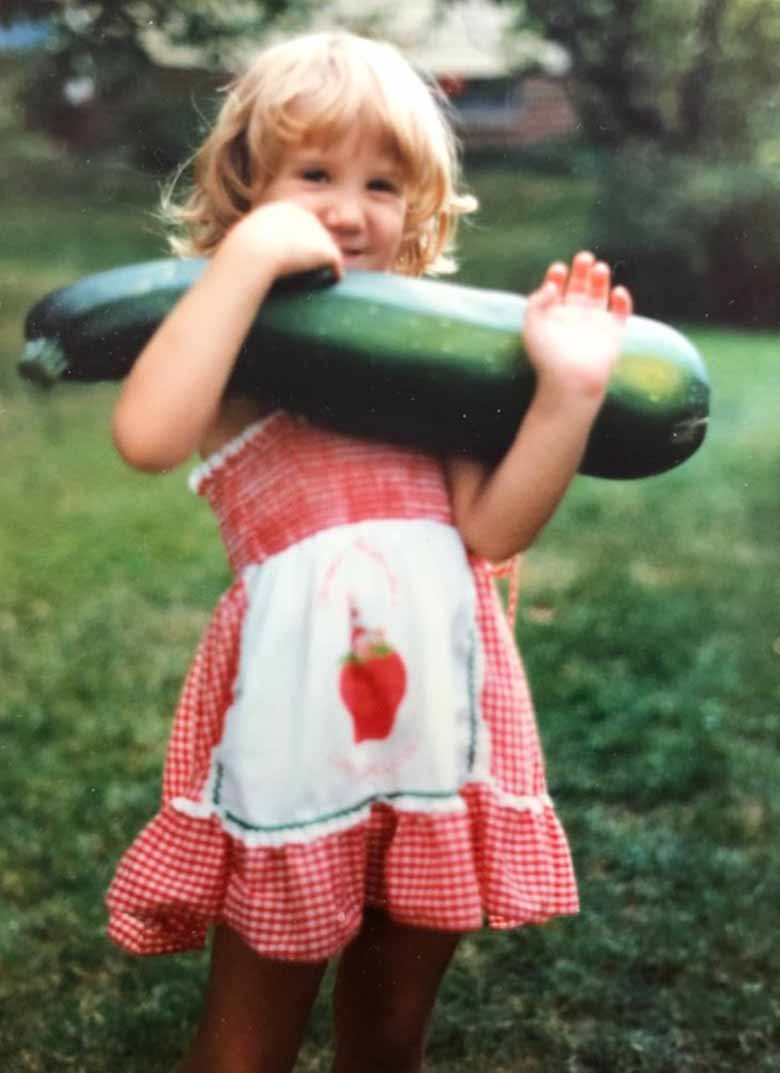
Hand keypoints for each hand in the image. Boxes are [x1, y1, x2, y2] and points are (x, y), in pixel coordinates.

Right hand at [223, 201, 344, 291]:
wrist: (253, 252)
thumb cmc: (240, 252)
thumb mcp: (239, 243)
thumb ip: (245, 245)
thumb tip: (233, 255)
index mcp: (282, 210)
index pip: (299, 221)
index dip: (302, 238)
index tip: (301, 253)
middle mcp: (302, 215)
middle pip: (317, 232)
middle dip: (319, 247)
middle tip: (321, 264)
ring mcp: (316, 231)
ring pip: (327, 246)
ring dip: (328, 259)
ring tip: (328, 272)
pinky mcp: (325, 249)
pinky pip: (336, 260)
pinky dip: (337, 271)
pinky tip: (335, 279)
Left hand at [523, 251, 632, 401]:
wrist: (571, 381)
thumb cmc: (548, 356)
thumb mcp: (532, 325)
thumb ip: (537, 300)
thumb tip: (551, 284)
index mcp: (553, 316)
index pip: (556, 288)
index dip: (557, 276)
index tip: (558, 270)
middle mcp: (574, 317)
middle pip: (579, 286)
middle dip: (582, 269)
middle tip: (584, 257)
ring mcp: (595, 323)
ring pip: (600, 293)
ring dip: (600, 278)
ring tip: (599, 268)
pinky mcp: (614, 332)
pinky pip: (622, 311)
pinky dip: (623, 299)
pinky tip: (616, 292)